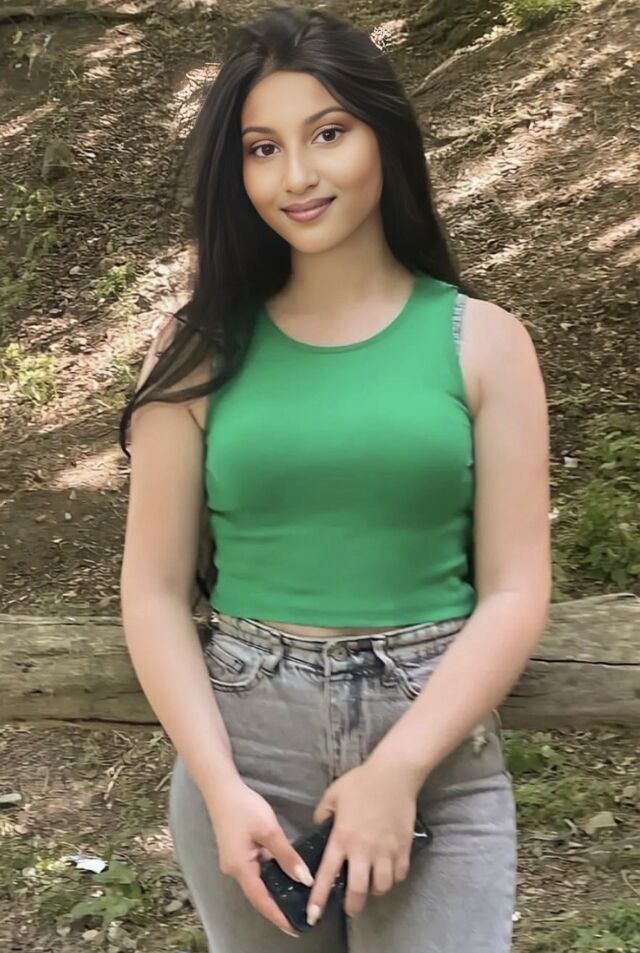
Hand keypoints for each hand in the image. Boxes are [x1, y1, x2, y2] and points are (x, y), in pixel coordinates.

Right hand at [206, 779, 314, 937]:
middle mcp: (234, 869)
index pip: (261, 900)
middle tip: (298, 916)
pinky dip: (269, 875)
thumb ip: (287, 856)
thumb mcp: (269, 830)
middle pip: (258, 894)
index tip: (294, 929)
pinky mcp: (236, 852)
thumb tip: (305, 879)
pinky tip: (284, 873)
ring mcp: (234, 861)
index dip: (278, 916)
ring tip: (295, 899)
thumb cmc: (244, 808)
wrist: (222, 789)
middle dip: (277, 907)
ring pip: (257, 881)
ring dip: (274, 890)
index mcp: (241, 868)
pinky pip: (255, 870)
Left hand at [306, 759, 417, 923]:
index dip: (319, 898)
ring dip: (375, 890)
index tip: (313, 916)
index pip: (327, 875)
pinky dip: (393, 878)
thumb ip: (322, 814)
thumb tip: (320, 826)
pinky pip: (399, 875)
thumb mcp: (333, 794)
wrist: (394, 774)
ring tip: (371, 884)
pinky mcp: (403, 848)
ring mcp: (386, 851)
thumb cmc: (361, 782)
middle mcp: (363, 850)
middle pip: (358, 892)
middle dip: (353, 906)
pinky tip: (388, 871)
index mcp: (342, 838)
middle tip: (350, 907)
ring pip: (381, 887)